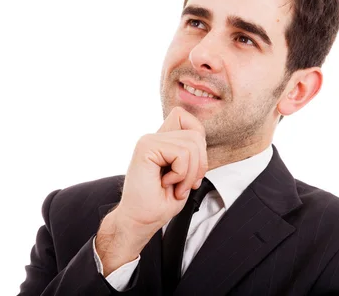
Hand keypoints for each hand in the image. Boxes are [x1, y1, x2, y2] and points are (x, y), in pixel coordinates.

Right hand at [96, 106, 207, 274]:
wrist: (139, 221)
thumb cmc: (159, 203)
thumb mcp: (185, 174)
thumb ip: (190, 151)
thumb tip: (199, 137)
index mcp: (162, 141)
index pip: (186, 118)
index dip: (198, 138)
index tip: (191, 168)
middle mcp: (155, 137)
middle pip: (196, 134)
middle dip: (199, 164)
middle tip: (183, 184)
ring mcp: (149, 140)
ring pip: (192, 145)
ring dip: (189, 173)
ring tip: (174, 186)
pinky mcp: (146, 147)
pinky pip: (182, 154)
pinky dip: (181, 174)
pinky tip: (165, 183)